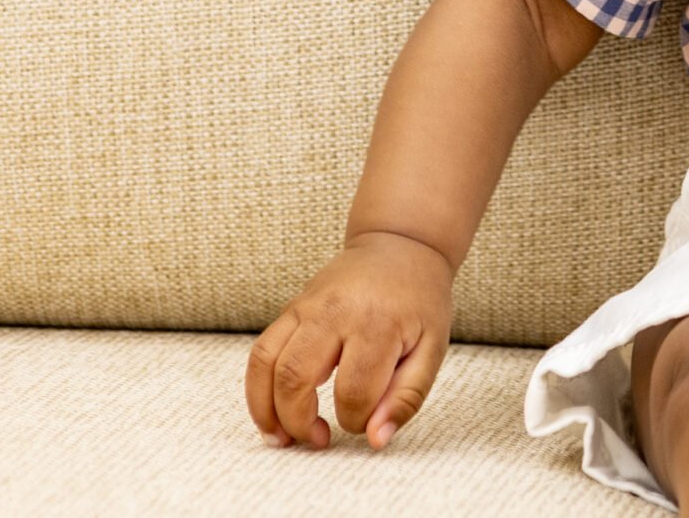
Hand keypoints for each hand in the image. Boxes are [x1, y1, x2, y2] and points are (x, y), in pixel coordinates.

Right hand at [245, 230, 454, 450]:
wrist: (400, 247)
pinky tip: (269, 413)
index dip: (355, 421)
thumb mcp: (431, 348)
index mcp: (377, 323)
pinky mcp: (290, 308)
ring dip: (266, 411)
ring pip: (266, 365)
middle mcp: (335, 312)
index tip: (365, 424)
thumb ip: (407, 397)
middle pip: (295, 379)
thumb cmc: (419, 302)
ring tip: (280, 439)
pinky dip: (256, 388)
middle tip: (317, 440)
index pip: (353, 390)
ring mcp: (307, 307)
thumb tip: (376, 439)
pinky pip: (260, 352)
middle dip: (299, 423)